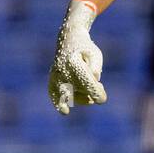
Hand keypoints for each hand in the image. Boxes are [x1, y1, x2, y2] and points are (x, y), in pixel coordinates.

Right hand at [48, 0, 106, 114]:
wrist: (69, 41)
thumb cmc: (85, 49)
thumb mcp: (95, 54)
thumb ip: (96, 67)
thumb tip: (93, 80)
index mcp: (74, 64)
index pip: (89, 86)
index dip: (98, 94)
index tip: (102, 98)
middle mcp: (63, 71)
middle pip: (81, 93)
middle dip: (92, 94)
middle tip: (100, 87)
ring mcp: (55, 77)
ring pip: (71, 97)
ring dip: (82, 97)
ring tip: (88, 86)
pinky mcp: (51, 81)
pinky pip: (54, 95)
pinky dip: (59, 103)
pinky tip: (65, 111)